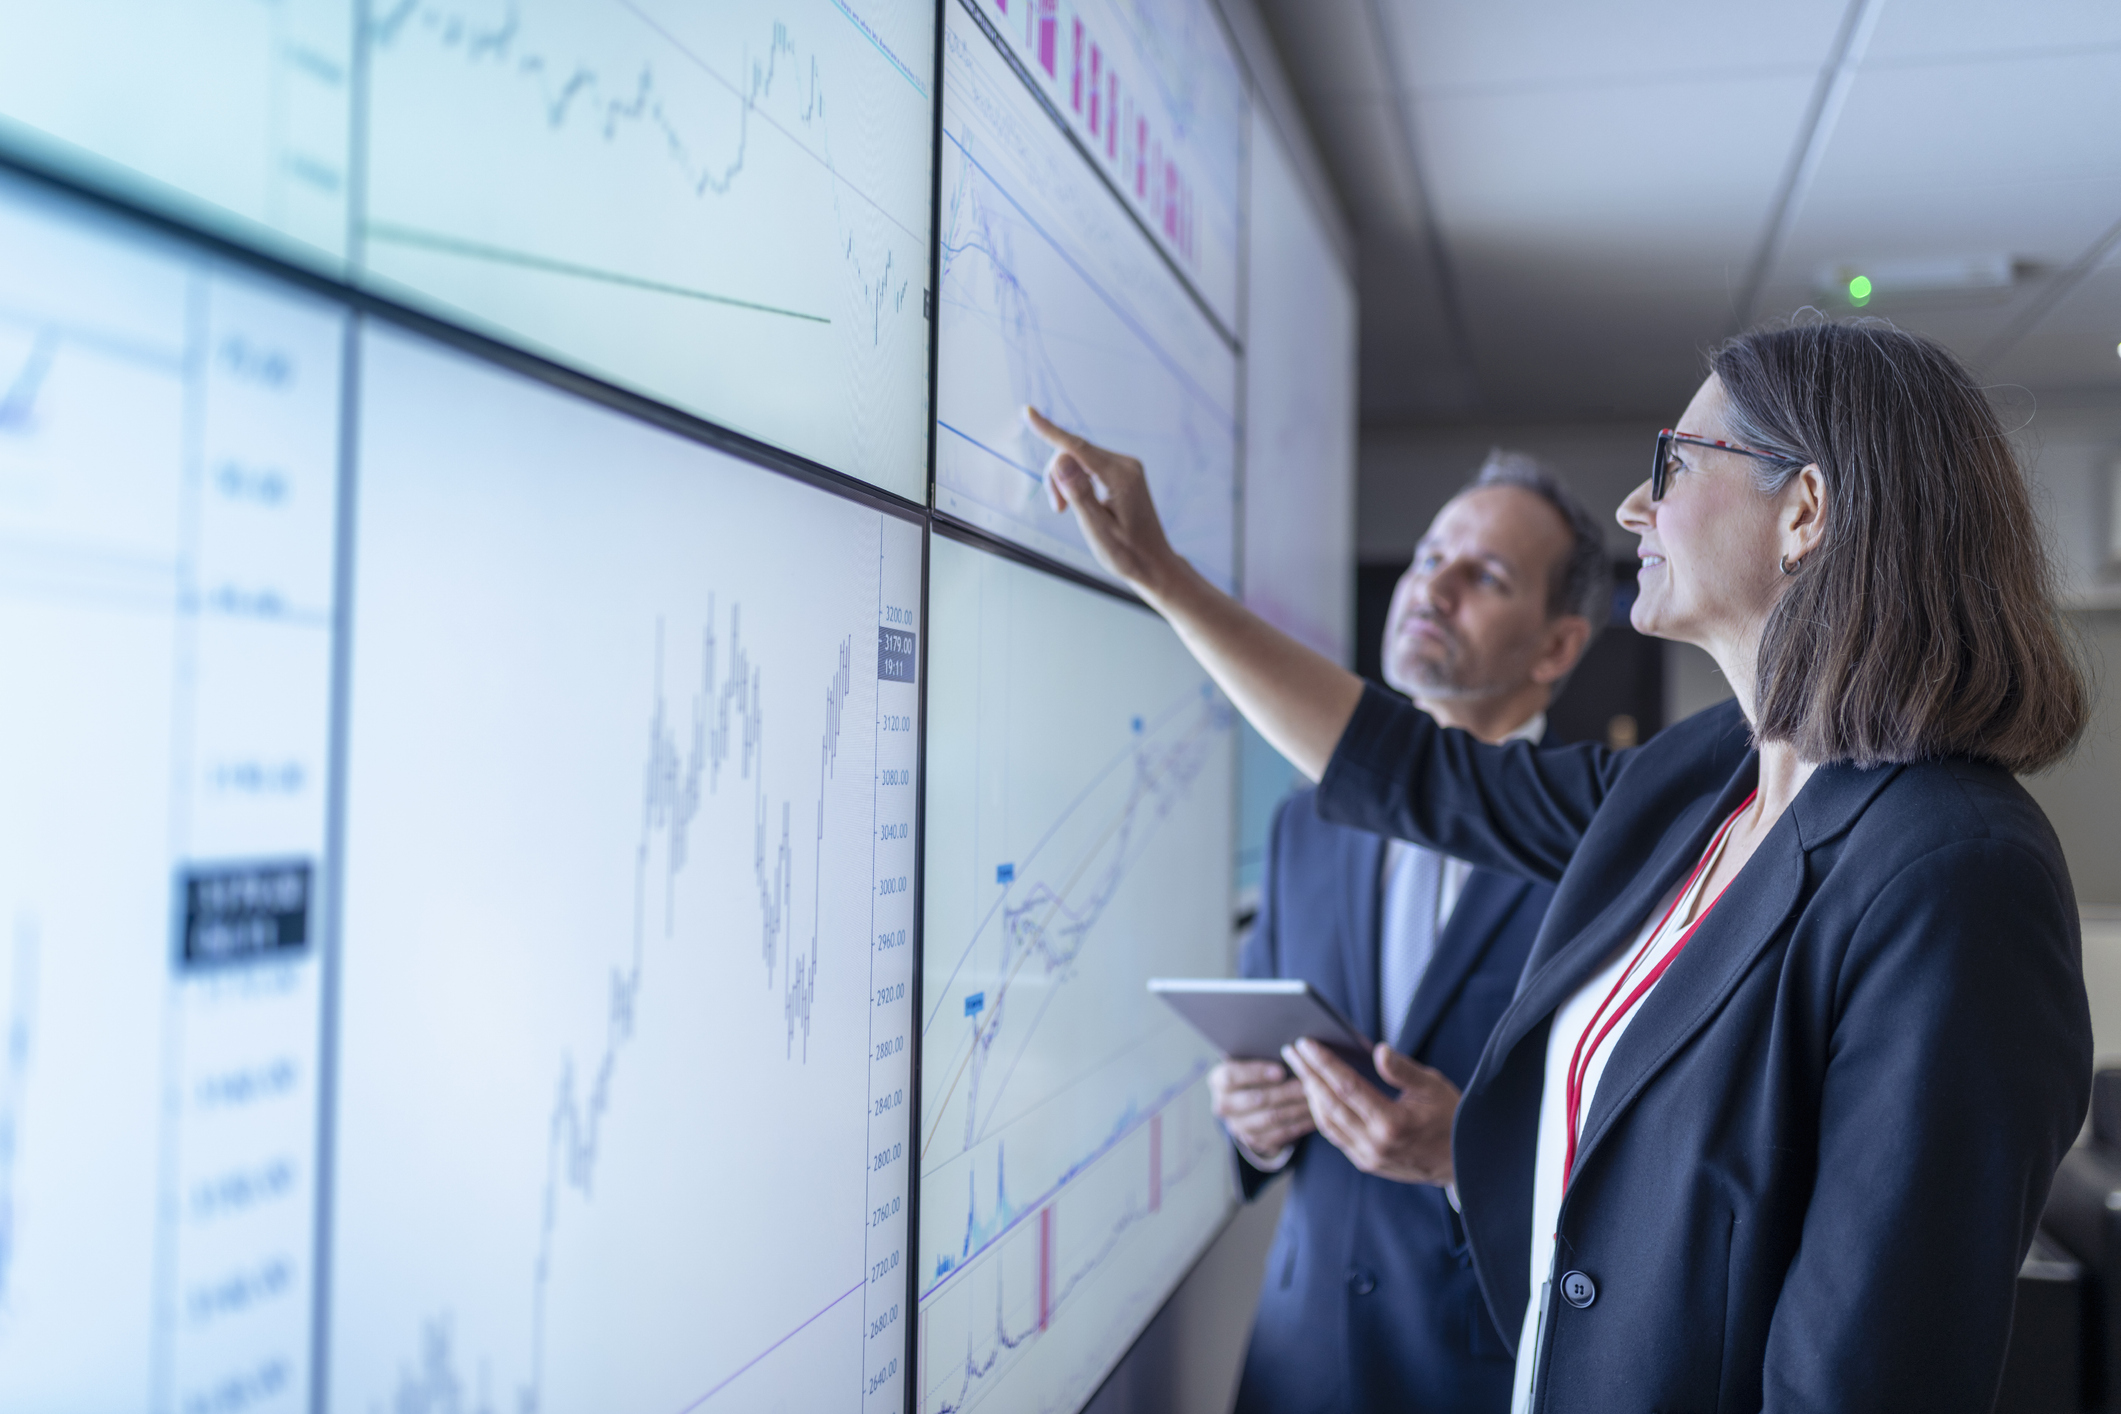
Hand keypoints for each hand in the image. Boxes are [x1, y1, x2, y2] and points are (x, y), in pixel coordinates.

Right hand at [1023, 407, 1183, 596]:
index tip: (1027, 412)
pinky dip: (1075, 481)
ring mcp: (1125, 466)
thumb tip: (1060, 460)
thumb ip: (1079, 494)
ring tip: (1067, 510)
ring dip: (1065, 481)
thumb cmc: (1127, 553)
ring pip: (1078, 458)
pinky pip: (1088, 464)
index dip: (1049, 430)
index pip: (1077, 447)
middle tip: (1057, 509)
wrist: (1153, 563)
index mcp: (1120, 477)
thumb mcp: (1097, 530)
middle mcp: (1125, 464)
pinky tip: (1082, 503)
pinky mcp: (1121, 471)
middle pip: (1074, 452)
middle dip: (1056, 476)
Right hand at [1209, 1058, 1315, 1158]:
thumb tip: (1290, 1050)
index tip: (1281, 1071)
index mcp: (1218, 1080)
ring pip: (1271, 1118)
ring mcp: (1238, 1126)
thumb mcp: (1249, 1060)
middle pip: (1255, 1099)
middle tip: (1308, 1084)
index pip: (1231, 1076)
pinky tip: (1315, 1114)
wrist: (1248, 1102)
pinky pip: (1281, 1134)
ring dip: (1297, 1107)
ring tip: (1315, 1097)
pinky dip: (1300, 1123)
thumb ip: (1262, 1054)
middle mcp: (1224, 1105)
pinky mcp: (1255, 1141)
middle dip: (1286, 1091)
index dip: (1256, 1073)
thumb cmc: (1254, 1072)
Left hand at [1282, 1038, 1459, 1185]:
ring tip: (1300, 1069)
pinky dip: (1322, 1113)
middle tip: (1291, 1051)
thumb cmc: (1450, 1118)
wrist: (1461, 1163)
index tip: (1305, 1044)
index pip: (1347, 1087)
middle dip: (1307, 1075)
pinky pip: (1335, 1135)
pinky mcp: (1366, 1163)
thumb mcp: (1433, 1086)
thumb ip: (1403, 1069)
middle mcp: (1375, 1144)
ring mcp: (1368, 1157)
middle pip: (1329, 1104)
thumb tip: (1378, 1050)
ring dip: (1310, 1094)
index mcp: (1393, 1123)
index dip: (1324, 1063)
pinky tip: (1316, 1095)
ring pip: (1327, 1123)